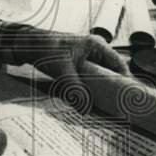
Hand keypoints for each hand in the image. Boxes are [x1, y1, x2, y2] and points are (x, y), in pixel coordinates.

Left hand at [0, 27, 130, 100]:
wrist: (26, 45)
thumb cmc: (45, 50)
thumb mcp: (63, 72)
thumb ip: (76, 91)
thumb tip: (86, 110)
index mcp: (96, 46)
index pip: (119, 64)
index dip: (126, 80)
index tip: (129, 96)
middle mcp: (94, 49)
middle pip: (111, 70)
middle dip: (114, 86)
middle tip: (119, 103)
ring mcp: (86, 55)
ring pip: (100, 74)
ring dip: (102, 87)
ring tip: (107, 103)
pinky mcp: (77, 62)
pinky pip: (90, 75)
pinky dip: (91, 86)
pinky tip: (91, 98)